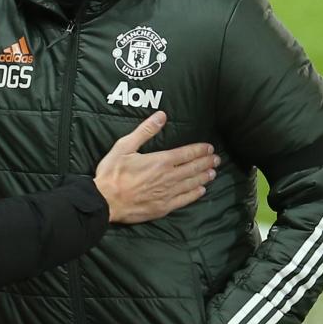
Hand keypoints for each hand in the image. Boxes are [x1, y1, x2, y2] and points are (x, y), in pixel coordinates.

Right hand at [94, 111, 218, 223]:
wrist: (105, 201)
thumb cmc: (112, 173)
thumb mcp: (124, 146)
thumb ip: (145, 131)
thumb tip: (161, 116)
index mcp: (160, 161)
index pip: (186, 154)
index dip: (200, 150)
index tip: (209, 148)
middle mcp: (168, 177)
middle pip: (193, 168)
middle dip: (206, 163)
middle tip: (216, 160)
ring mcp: (168, 193)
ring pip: (192, 184)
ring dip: (204, 177)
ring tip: (213, 173)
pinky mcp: (164, 207)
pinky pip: (185, 200)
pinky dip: (195, 194)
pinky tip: (201, 191)